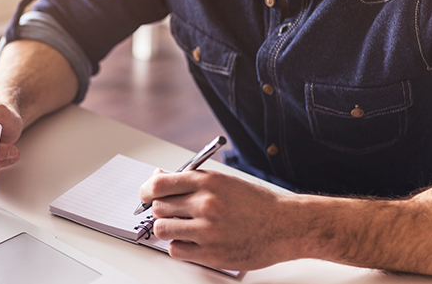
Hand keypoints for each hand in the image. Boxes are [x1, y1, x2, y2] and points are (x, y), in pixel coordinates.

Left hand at [139, 169, 297, 270]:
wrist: (285, 225)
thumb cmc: (256, 203)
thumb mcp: (223, 182)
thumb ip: (190, 181)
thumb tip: (158, 178)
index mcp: (207, 182)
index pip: (158, 185)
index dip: (146, 191)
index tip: (146, 195)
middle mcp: (205, 204)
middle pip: (158, 208)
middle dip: (162, 210)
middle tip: (172, 213)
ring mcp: (207, 230)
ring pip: (163, 229)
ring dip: (167, 229)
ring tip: (181, 228)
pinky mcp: (212, 253)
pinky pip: (176, 250)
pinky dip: (179, 246)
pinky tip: (191, 241)